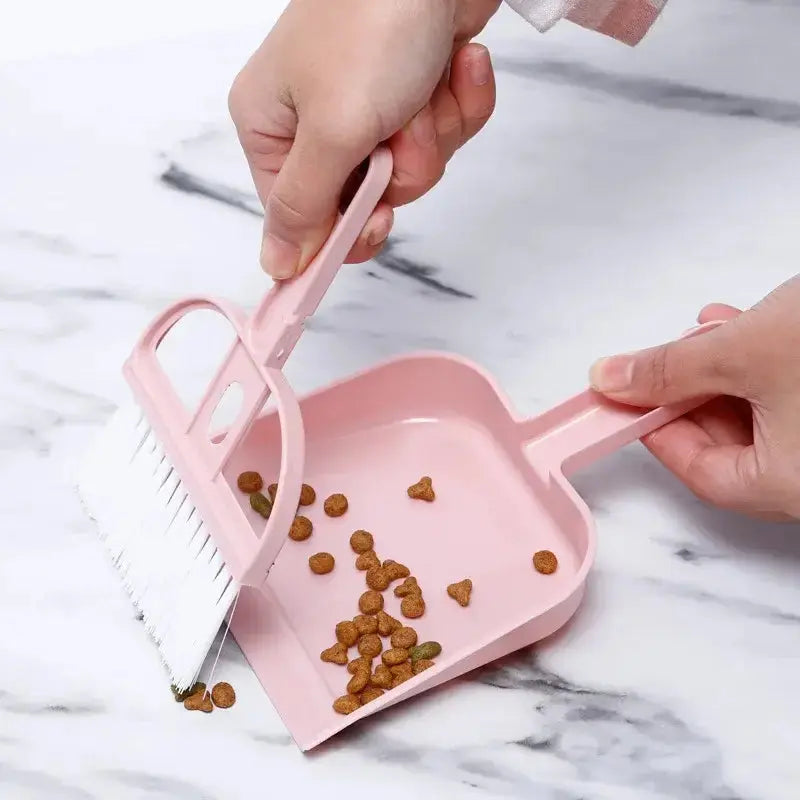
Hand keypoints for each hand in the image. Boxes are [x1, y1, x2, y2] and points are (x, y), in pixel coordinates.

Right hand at [228, 0, 499, 277]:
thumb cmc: (370, 26)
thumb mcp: (330, 130)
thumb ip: (303, 207)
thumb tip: (275, 268)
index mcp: (273, 129)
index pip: (303, 218)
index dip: (344, 232)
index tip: (377, 226)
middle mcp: (315, 122)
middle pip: (366, 200)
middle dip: (400, 169)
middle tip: (399, 133)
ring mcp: (368, 106)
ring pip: (412, 170)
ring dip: (432, 132)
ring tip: (425, 85)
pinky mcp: (415, 90)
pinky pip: (444, 132)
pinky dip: (459, 103)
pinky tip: (457, 63)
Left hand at [589, 276, 799, 520]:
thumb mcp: (742, 352)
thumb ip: (669, 369)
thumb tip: (613, 379)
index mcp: (790, 486)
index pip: (704, 475)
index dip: (657, 433)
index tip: (630, 402)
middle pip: (733, 448)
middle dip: (691, 396)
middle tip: (663, 366)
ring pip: (764, 420)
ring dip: (726, 374)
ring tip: (705, 334)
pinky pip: (794, 402)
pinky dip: (765, 369)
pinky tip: (748, 328)